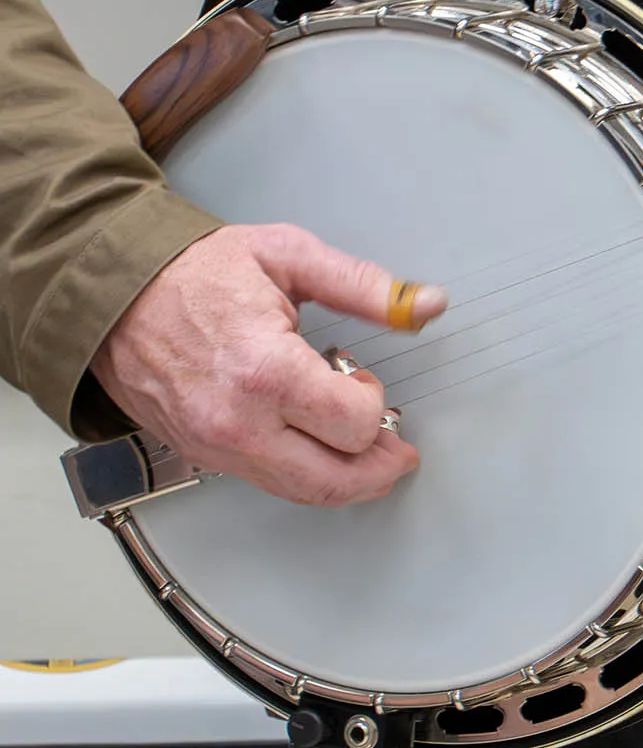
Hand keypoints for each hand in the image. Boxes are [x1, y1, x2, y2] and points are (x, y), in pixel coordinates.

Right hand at [90, 224, 446, 506]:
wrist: (113, 293)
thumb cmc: (194, 271)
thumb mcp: (288, 256)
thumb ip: (362, 285)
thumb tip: (424, 303)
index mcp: (265, 371)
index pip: (353, 424)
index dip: (376, 404)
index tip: (367, 379)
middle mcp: (237, 422)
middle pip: (331, 480)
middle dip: (379, 469)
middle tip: (400, 451)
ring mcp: (214, 446)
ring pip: (299, 491)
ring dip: (346, 481)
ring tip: (369, 455)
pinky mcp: (200, 455)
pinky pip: (265, 481)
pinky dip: (303, 473)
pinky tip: (318, 447)